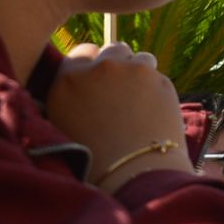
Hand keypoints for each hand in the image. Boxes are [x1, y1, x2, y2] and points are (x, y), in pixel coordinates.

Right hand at [48, 43, 191, 190]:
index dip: (91, 64)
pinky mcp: (160, 78)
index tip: (96, 80)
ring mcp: (132, 70)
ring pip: (139, 58)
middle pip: (112, 49)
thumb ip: (69, 95)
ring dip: (139, 72)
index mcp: (68, 79)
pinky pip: (158, 74)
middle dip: (117, 64)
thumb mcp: (63, 124)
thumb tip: (79, 86)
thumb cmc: (92, 159)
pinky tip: (152, 109)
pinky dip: (156, 87)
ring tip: (138, 100)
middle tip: (119, 91)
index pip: (81, 52)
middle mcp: (100, 67)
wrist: (131, 173)